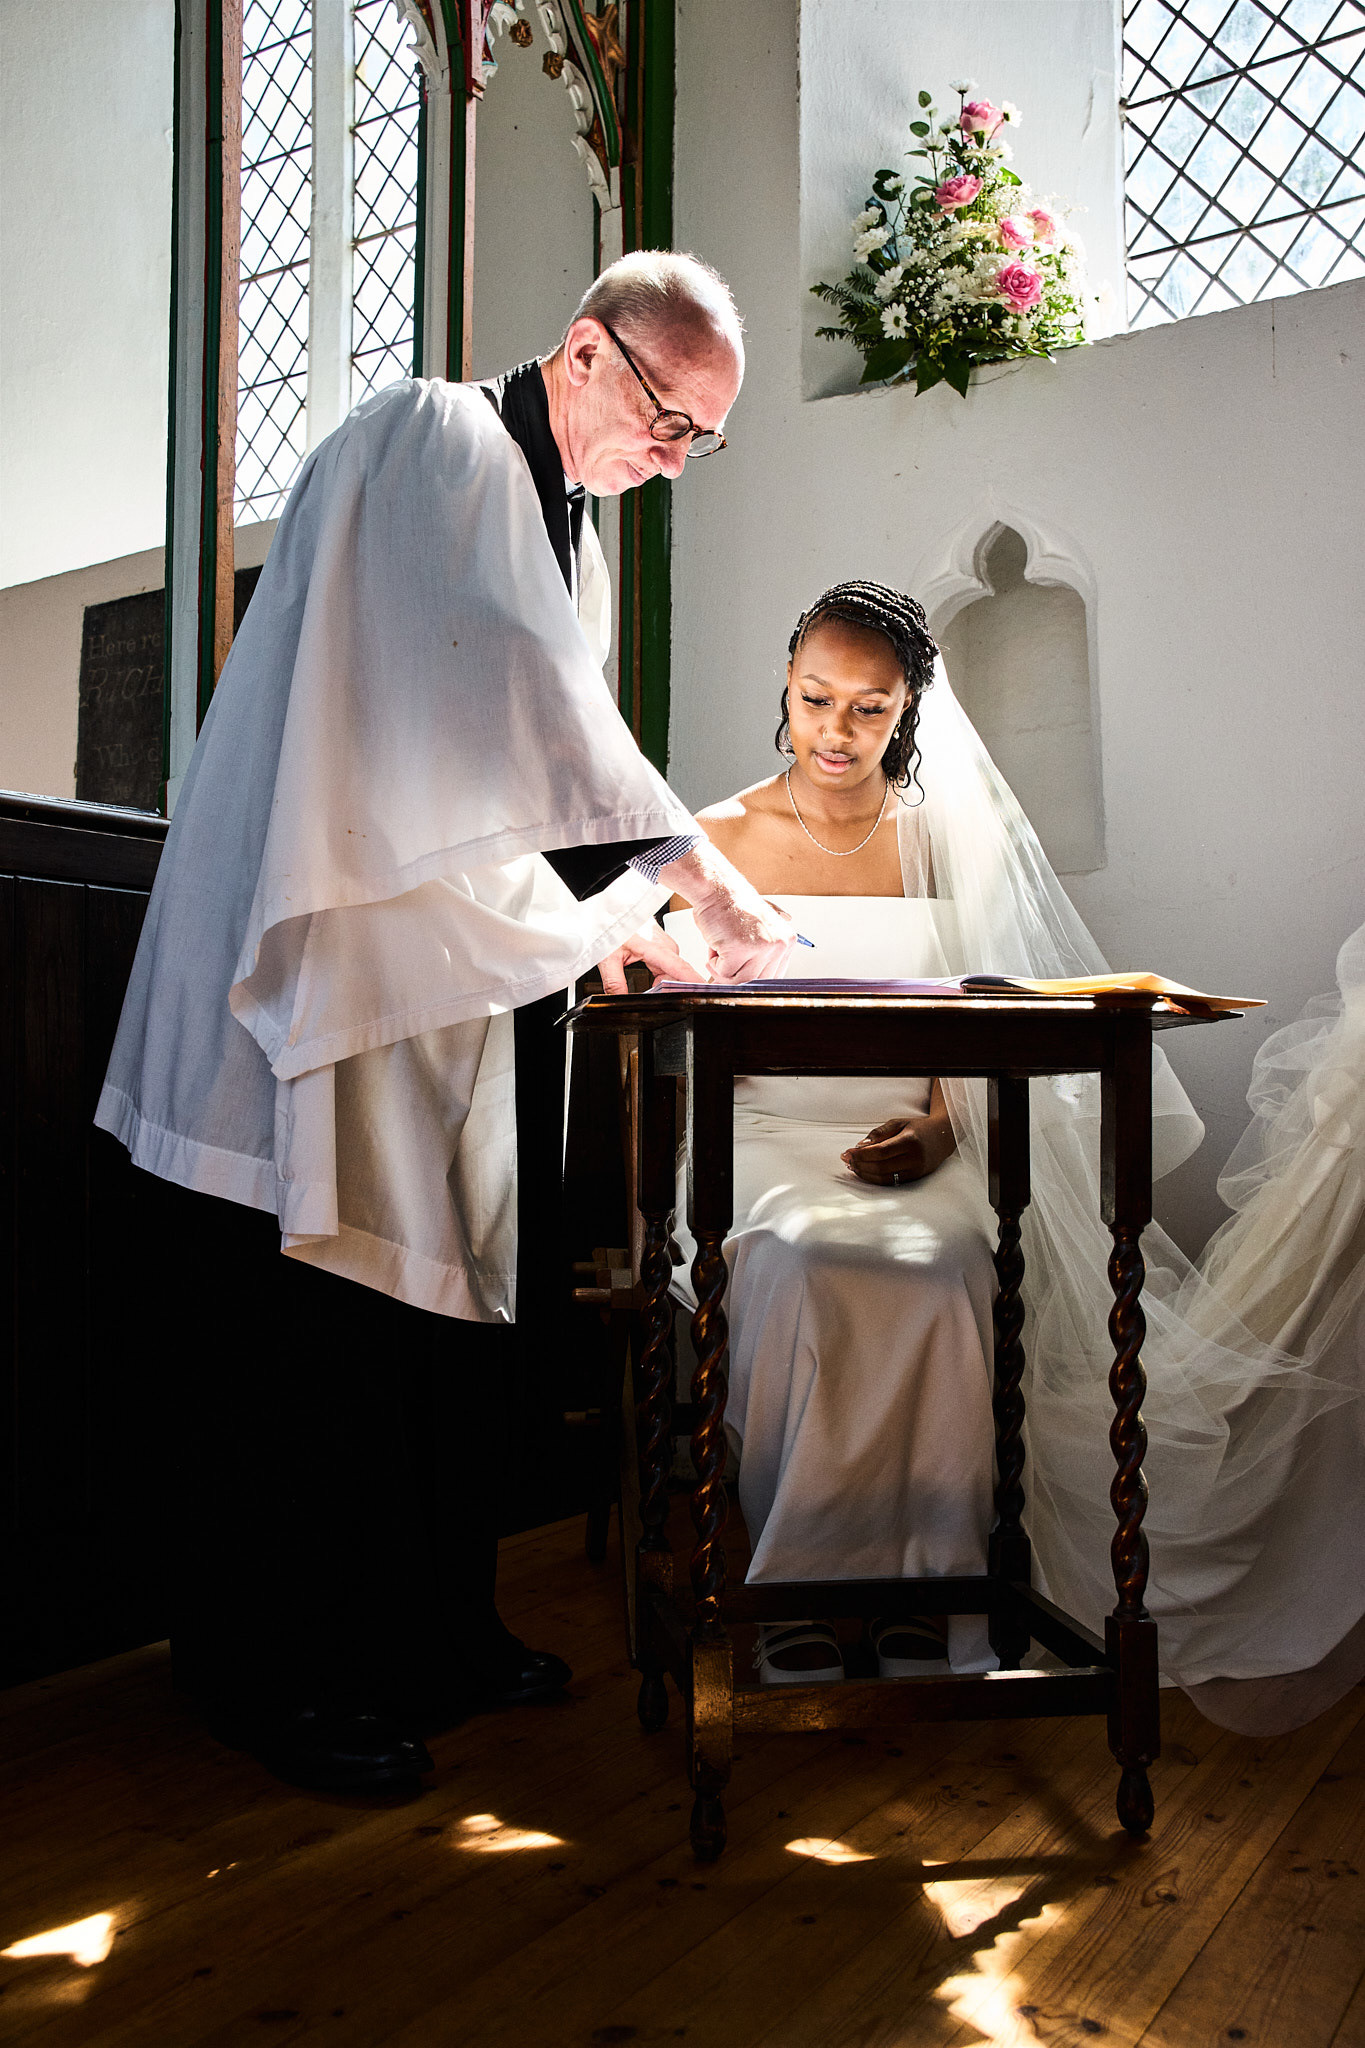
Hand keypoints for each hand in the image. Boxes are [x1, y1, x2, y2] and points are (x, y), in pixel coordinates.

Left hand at [597, 927, 705, 994]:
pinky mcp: (666, 949)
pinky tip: (652, 986)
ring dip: (664, 987)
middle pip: (677, 977)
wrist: (615, 911)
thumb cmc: (614, 926)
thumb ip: (614, 982)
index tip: (704, 993)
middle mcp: (667, 947)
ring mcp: (668, 948)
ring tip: (650, 993)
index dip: (693, 982)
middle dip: (669, 993)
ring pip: (673, 975)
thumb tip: (619, 1000)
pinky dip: (662, 980)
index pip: (680, 968)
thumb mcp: (608, 957)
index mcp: (656, 947)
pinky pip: (669, 970)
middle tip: (654, 1003)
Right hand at [658, 839, 795, 982]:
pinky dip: (714, 964)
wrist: (717, 888)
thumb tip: (755, 982)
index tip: (739, 976)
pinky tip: (714, 947)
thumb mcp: (759, 930)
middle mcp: (779, 944)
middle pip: (759, 982)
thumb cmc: (732, 907)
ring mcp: (761, 947)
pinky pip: (725, 973)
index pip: (774, 976)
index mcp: (787, 940)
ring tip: (718, 953)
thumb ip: (764, 954)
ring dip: (723, 971)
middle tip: (723, 964)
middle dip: (737, 976)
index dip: (753, 979)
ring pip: (741, 981)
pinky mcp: (740, 949)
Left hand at [842, 1115, 954, 1185]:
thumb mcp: (898, 1123)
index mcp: (910, 1141)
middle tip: (846, 1160)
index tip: (847, 1152)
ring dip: (865, 1174)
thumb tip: (859, 1146)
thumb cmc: (917, 1128)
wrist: (942, 1138)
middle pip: (881, 1167)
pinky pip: (891, 1182)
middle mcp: (915, 1158)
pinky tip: (864, 1172)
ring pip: (884, 1178)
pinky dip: (874, 1178)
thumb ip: (878, 1133)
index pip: (881, 1152)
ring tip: (852, 1166)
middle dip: (860, 1164)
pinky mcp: (914, 1178)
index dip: (861, 1154)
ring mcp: (916, 1171)